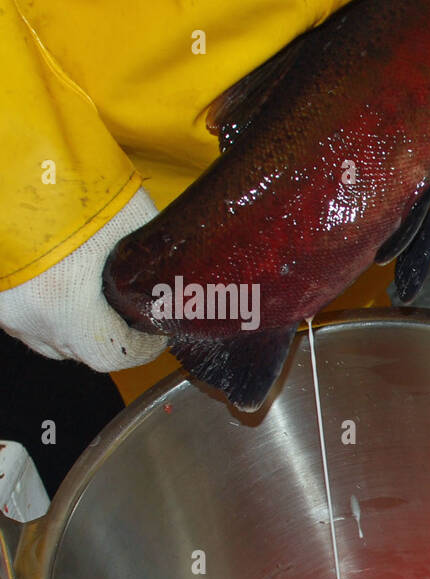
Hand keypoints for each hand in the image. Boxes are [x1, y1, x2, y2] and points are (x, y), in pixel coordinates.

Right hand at [0, 188, 166, 371]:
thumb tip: (183, 278)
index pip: (112, 354)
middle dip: (110, 336)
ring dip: (76, 323)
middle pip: (76, 348)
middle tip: (132, 314)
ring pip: (46, 333)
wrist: (10, 144)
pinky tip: (65, 277)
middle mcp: (23, 312)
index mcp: (61, 303)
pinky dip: (48, 303)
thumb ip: (155, 259)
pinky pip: (23, 310)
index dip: (142, 348)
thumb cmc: (66, 175)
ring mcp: (0, 302)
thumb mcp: (131, 220)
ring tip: (99, 296)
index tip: (156, 333)